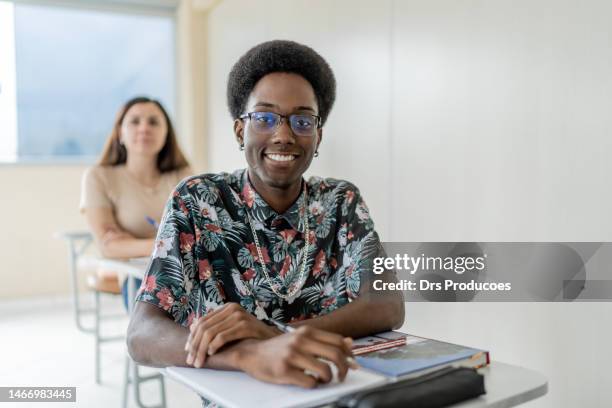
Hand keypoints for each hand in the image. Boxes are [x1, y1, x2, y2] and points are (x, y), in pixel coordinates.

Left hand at [185, 303, 279, 367]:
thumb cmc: (250, 336)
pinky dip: (214, 346)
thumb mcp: (230, 328)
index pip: (202, 321)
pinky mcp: (245, 325)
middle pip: (204, 327)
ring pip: (211, 333)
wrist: (272, 339)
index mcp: (227, 307)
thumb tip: (191, 327)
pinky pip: (223, 336)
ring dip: (202, 349)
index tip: (187, 351)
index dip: (192, 337)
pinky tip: (211, 354)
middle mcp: (232, 308)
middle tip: (191, 360)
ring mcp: (239, 315)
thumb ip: (215, 326)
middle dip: (195, 346)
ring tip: (199, 361)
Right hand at [237, 326, 357, 387]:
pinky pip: (310, 382)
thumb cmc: (279, 347)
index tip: (351, 363)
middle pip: (336, 355)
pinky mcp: (284, 371)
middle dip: (344, 369)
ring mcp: (292, 356)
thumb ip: (324, 340)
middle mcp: (300, 341)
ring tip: (322, 379)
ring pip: (325, 370)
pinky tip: (308, 381)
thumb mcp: (301, 338)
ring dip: (328, 379)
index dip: (348, 355)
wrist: (251, 353)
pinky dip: (313, 385)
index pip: (338, 341)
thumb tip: (350, 343)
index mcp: (307, 332)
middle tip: (341, 376)